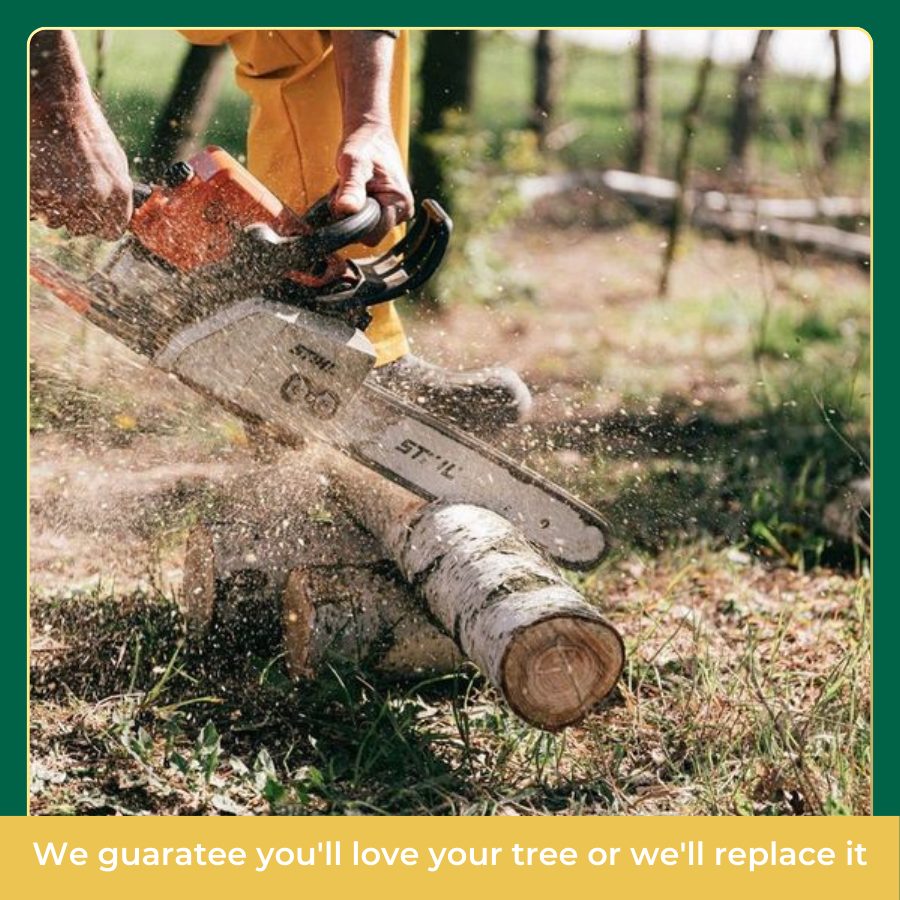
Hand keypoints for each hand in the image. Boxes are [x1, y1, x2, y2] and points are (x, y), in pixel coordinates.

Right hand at [30, 31, 132, 239]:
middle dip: (73, 213)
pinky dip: (34, 198)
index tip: (93, 216)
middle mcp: (94, 199)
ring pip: (55, 220)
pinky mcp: (39, 191)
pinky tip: (40, 176)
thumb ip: (118, 193)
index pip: (111, 232)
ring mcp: (65, 196)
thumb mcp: (117, 163)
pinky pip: (35, 210)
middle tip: (67, 186)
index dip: (100, 224)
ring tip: (54, 176)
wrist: (60, 106)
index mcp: (119, 194)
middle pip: (80, 228)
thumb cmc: (89, 132)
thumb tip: (118, 216)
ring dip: (52, 205)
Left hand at [332, 122, 413, 245]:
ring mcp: (397, 212)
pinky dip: (356, 208)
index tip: (346, 200)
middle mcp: (403, 212)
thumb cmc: (363, 145)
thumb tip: (346, 209)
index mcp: (399, 205)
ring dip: (352, 211)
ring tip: (352, 187)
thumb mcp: (353, 164)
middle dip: (351, 216)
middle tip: (347, 189)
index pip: (372, 237)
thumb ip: (351, 188)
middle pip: (368, 233)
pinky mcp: (390, 209)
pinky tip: (357, 191)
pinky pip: (367, 220)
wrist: (370, 133)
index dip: (353, 224)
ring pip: (365, 227)